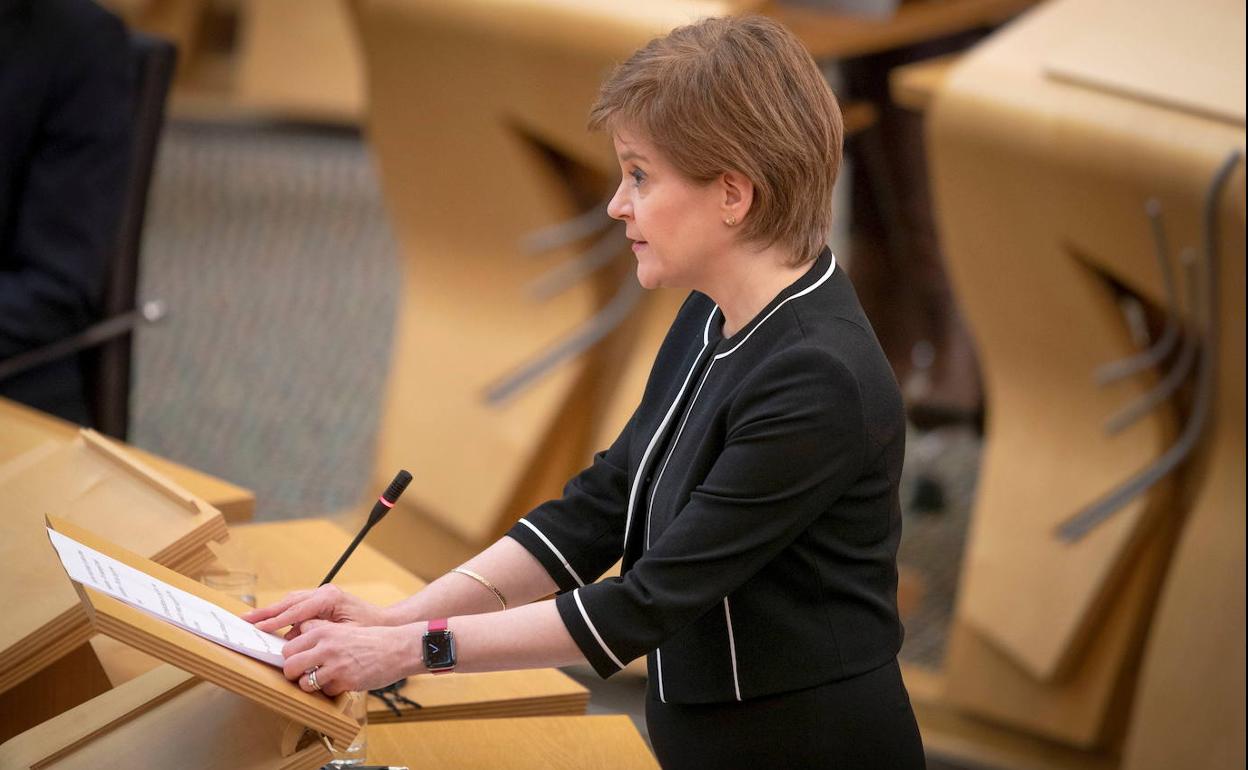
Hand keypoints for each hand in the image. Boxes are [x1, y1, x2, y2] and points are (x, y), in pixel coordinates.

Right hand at [243, 584, 392, 638]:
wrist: (384, 622)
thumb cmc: (368, 628)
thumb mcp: (345, 632)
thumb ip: (319, 632)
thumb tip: (294, 637)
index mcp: (329, 598)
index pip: (296, 610)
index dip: (276, 620)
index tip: (259, 627)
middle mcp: (324, 592)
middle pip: (289, 602)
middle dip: (266, 612)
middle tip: (245, 620)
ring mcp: (322, 595)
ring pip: (290, 602)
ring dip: (271, 612)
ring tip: (251, 620)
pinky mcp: (321, 601)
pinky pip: (297, 607)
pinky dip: (283, 614)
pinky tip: (269, 623)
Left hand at [282, 619, 420, 695]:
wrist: (399, 648)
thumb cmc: (372, 639)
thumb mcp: (344, 628)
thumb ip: (321, 633)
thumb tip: (297, 642)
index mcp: (324, 631)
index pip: (290, 645)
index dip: (292, 655)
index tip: (295, 660)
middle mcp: (326, 647)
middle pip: (290, 664)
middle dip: (293, 672)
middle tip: (301, 674)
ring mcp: (335, 665)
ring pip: (303, 683)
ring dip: (309, 685)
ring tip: (320, 681)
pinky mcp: (345, 682)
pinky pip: (325, 692)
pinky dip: (330, 690)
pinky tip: (340, 682)